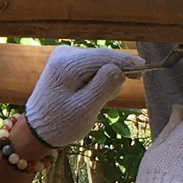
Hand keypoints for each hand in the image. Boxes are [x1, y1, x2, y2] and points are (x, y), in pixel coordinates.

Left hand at [23, 46, 142, 148]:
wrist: (36, 129)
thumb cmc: (59, 123)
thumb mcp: (84, 109)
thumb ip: (103, 87)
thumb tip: (119, 68)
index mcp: (67, 64)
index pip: (104, 57)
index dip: (127, 62)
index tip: (145, 68)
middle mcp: (65, 54)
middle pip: (103, 59)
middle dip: (112, 77)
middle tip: (107, 100)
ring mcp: (65, 57)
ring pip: (99, 64)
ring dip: (104, 81)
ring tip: (93, 101)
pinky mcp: (67, 63)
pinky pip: (91, 68)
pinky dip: (96, 81)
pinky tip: (89, 95)